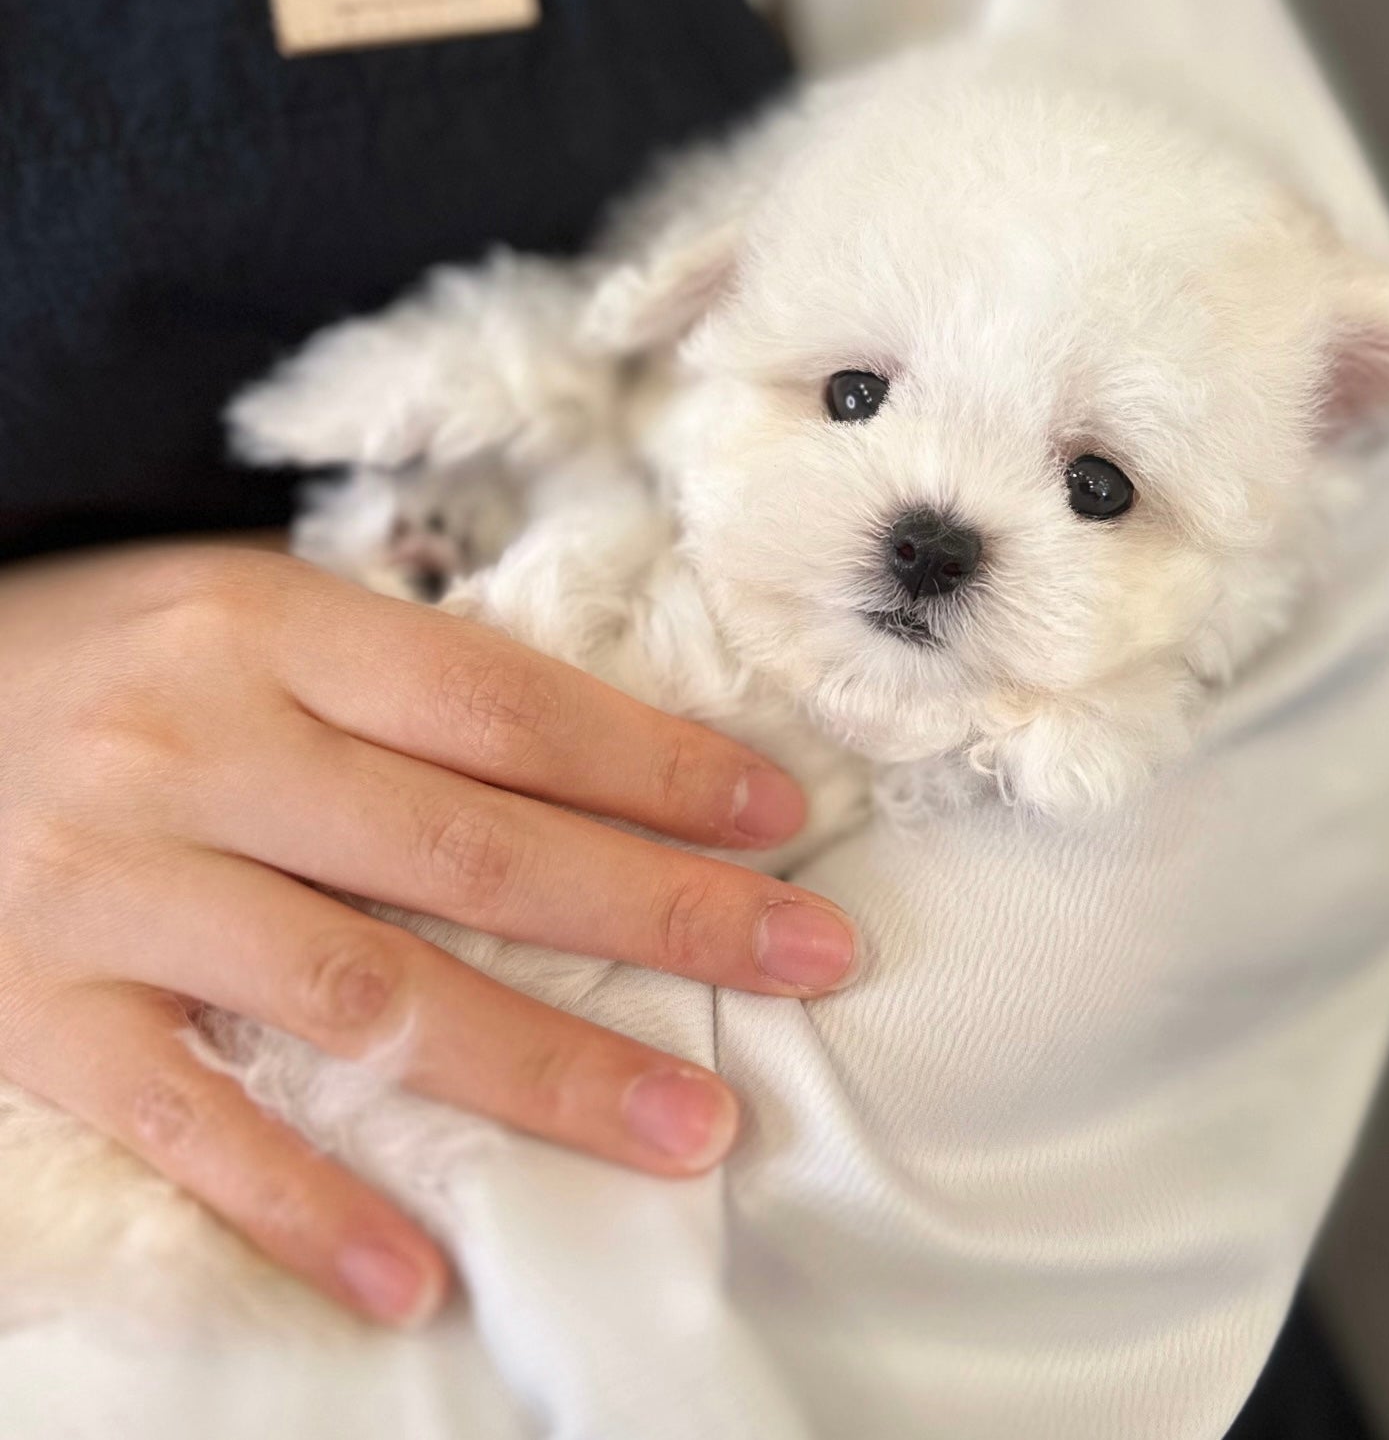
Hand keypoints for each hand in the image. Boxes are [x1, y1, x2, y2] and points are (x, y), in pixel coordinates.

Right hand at [0, 539, 855, 1323]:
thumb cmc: (96, 657)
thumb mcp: (242, 617)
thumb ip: (393, 685)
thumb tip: (599, 768)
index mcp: (265, 628)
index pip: (503, 707)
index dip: (653, 766)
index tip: (777, 819)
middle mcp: (198, 750)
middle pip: (473, 850)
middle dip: (661, 914)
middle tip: (810, 959)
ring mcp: (115, 889)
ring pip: (365, 993)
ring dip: (544, 1069)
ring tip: (692, 1127)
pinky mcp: (34, 1013)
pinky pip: (187, 1121)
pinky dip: (302, 1203)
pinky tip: (416, 1272)